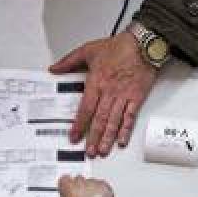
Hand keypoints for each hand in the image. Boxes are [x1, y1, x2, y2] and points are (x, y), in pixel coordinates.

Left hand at [50, 32, 157, 157]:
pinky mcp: (137, 98)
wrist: (143, 45)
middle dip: (93, 137)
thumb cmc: (118, 47)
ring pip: (114, 121)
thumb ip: (69, 61)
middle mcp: (110, 92)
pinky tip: (122, 141)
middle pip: (99, 119)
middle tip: (88, 151)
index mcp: (97, 82)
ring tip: (102, 150)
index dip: (79, 124)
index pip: (85, 108)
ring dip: (107, 138)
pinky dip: (126, 130)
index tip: (74, 136)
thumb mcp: (88, 49)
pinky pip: (130, 117)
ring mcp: (124, 96)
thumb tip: (54, 68)